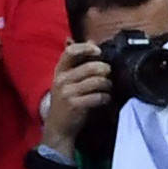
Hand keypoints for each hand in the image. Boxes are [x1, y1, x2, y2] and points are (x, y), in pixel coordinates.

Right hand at [41, 41, 112, 158]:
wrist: (59, 127)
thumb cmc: (67, 100)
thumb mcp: (68, 80)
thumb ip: (79, 62)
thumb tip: (92, 41)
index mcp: (59, 71)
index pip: (70, 52)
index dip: (87, 49)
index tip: (99, 52)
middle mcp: (61, 80)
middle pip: (90, 66)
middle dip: (105, 70)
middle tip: (108, 75)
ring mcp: (67, 93)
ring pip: (98, 81)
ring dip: (108, 85)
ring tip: (107, 88)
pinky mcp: (75, 105)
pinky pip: (99, 96)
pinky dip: (106, 97)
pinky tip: (105, 99)